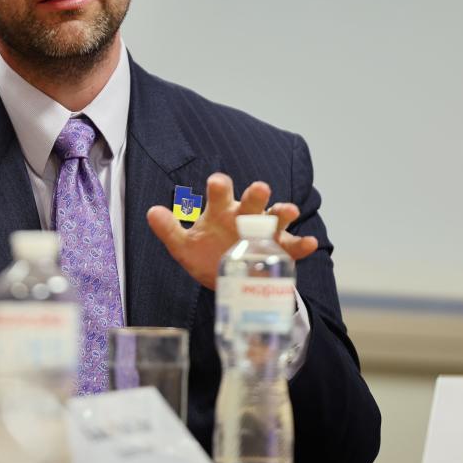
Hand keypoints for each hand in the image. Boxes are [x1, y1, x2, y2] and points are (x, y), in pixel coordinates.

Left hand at [146, 173, 317, 289]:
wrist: (229, 280)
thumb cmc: (207, 255)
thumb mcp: (184, 247)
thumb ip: (169, 230)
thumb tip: (152, 211)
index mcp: (221, 211)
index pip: (220, 193)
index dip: (220, 187)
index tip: (219, 182)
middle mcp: (245, 217)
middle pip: (253, 201)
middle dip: (257, 195)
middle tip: (260, 188)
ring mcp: (264, 233)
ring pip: (276, 218)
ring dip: (283, 213)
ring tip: (288, 210)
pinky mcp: (279, 251)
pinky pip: (293, 246)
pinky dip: (302, 243)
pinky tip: (310, 243)